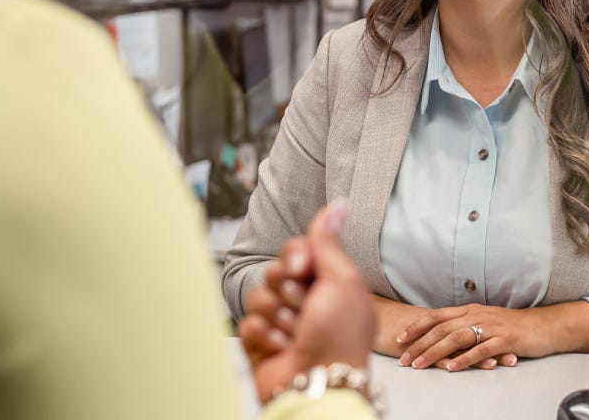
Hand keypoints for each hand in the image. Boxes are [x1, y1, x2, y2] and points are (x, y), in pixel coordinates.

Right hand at [239, 200, 373, 403]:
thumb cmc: (340, 338)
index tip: (303, 268)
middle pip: (274, 271)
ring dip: (278, 316)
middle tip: (304, 309)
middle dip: (287, 290)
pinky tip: (282, 348)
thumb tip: (337, 203)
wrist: (321, 385)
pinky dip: (264, 336)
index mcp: (326, 283)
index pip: (296, 250)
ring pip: (258, 296)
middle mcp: (304, 301)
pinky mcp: (261, 343)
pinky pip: (247, 322)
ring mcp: (281, 323)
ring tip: (296, 334)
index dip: (295, 257)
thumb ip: (327, 241)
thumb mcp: (341, 281)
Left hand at [371, 295, 516, 369]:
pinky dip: (465, 359)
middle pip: (442, 328)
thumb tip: (442, 335)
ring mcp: (491, 326)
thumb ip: (465, 325)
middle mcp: (477, 315)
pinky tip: (452, 367)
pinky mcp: (505, 339)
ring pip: (457, 338)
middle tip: (403, 359)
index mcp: (470, 310)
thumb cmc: (514, 326)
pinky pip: (481, 349)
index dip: (417, 326)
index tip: (399, 338)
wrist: (545, 326)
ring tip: (420, 364)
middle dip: (419, 344)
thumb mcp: (485, 321)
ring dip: (435, 352)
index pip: (436, 316)